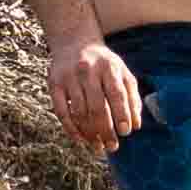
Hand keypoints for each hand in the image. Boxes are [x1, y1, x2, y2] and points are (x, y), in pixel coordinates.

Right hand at [46, 33, 148, 150]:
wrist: (74, 42)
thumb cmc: (104, 64)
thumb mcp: (122, 72)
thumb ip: (132, 97)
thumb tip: (136, 125)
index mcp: (108, 67)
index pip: (116, 94)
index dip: (122, 114)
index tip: (125, 132)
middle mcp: (88, 71)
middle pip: (97, 106)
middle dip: (106, 130)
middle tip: (112, 147)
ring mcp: (69, 77)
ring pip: (79, 112)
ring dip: (90, 133)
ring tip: (98, 147)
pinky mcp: (54, 84)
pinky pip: (61, 112)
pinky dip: (71, 129)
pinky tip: (80, 140)